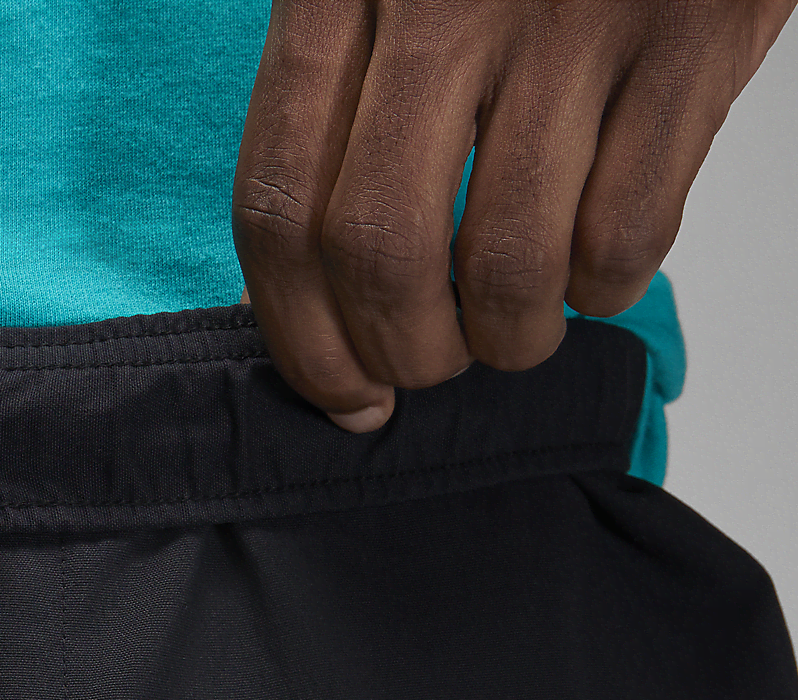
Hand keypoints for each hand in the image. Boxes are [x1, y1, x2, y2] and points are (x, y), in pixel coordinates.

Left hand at [232, 0, 794, 429]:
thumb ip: (337, 111)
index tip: (342, 394)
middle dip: (403, 351)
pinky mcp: (691, 31)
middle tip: (430, 366)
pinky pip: (624, 229)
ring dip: (506, 340)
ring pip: (503, 261)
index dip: (300, 335)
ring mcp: (573, 12)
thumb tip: (297, 302)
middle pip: (377, 249)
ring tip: (514, 333)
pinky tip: (596, 275)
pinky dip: (604, 290)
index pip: (276, 203)